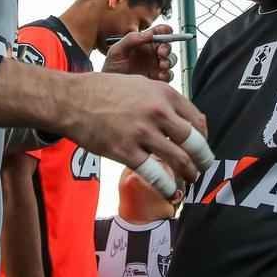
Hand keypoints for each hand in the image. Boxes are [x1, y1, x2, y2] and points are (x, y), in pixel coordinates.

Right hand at [62, 71, 209, 194]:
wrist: (72, 100)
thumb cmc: (104, 90)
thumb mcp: (139, 84)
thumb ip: (162, 100)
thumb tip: (182, 120)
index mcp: (164, 93)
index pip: (197, 120)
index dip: (204, 137)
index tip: (201, 145)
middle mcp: (158, 112)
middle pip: (194, 142)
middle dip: (203, 159)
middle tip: (203, 167)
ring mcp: (142, 133)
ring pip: (179, 159)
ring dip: (189, 173)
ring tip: (189, 179)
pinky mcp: (126, 152)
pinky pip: (155, 175)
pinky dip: (166, 187)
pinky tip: (171, 193)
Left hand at [102, 24, 177, 81]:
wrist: (110, 89)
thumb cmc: (111, 68)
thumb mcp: (116, 50)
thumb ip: (131, 39)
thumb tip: (148, 34)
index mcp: (143, 43)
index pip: (158, 33)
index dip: (164, 30)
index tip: (166, 31)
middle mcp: (151, 54)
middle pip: (167, 46)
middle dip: (167, 47)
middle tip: (161, 52)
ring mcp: (155, 66)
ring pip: (171, 60)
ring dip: (169, 61)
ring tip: (161, 65)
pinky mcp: (158, 80)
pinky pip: (168, 75)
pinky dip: (167, 74)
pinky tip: (159, 75)